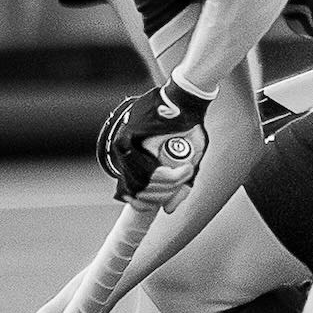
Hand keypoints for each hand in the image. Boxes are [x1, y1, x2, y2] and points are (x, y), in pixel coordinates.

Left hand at [97, 78, 210, 208]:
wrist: (188, 102)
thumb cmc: (188, 130)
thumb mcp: (186, 162)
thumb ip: (177, 187)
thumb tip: (168, 210)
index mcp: (132, 160)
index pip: (130, 192)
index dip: (146, 203)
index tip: (162, 203)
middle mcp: (123, 154)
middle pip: (138, 190)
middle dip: (163, 194)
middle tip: (182, 184)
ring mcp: (124, 145)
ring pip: (143, 183)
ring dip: (168, 185)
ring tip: (187, 173)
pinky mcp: (130, 138)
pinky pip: (148, 170)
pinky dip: (168, 176)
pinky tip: (183, 170)